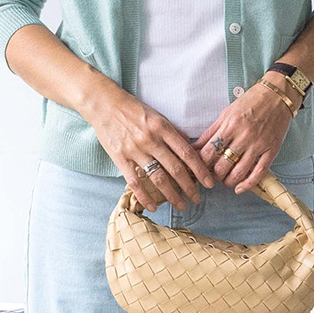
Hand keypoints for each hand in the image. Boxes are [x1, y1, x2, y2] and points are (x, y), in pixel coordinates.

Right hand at [85, 80, 216, 211]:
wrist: (104, 104)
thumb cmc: (133, 110)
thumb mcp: (157, 116)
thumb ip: (173, 133)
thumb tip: (190, 150)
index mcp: (163, 128)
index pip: (187, 153)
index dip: (200, 170)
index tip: (208, 182)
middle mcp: (151, 140)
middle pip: (176, 169)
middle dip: (189, 187)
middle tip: (197, 199)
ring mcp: (135, 150)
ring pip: (158, 178)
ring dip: (172, 195)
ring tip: (180, 205)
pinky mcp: (120, 158)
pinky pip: (135, 182)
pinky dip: (145, 197)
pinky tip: (153, 207)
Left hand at [193, 80, 295, 192]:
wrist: (277, 96)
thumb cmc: (250, 102)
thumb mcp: (226, 113)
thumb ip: (211, 132)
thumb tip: (194, 148)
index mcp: (229, 126)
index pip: (208, 152)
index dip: (200, 164)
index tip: (199, 168)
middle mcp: (243, 136)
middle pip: (222, 166)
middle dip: (214, 175)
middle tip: (212, 175)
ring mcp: (259, 144)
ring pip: (239, 172)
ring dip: (228, 181)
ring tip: (224, 180)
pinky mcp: (272, 150)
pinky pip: (259, 173)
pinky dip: (247, 184)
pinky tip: (239, 188)